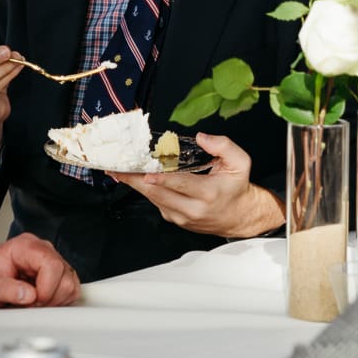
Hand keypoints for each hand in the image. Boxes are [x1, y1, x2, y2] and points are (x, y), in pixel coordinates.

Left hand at [0, 233, 79, 310]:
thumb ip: (4, 290)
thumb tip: (27, 294)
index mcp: (24, 246)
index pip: (51, 264)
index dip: (46, 288)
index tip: (32, 301)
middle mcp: (41, 251)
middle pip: (65, 275)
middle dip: (49, 297)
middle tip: (28, 304)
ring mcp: (50, 263)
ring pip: (70, 285)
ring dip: (53, 301)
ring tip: (31, 303)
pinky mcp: (56, 277)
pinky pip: (69, 291)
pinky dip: (57, 303)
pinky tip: (38, 303)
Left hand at [109, 133, 282, 237]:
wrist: (240, 217)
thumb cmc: (237, 188)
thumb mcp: (240, 162)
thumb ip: (223, 146)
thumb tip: (201, 137)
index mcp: (208, 193)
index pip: (181, 185)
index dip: (162, 179)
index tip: (146, 173)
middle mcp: (193, 209)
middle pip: (159, 194)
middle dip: (136, 181)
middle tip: (117, 168)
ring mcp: (182, 217)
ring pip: (154, 200)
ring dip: (135, 185)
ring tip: (118, 171)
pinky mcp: (175, 220)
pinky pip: (156, 203)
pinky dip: (145, 191)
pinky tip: (134, 178)